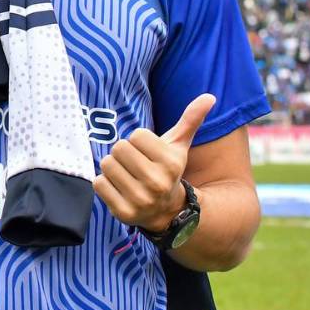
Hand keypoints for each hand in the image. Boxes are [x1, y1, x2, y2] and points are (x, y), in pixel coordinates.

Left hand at [93, 94, 214, 232]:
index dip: (138, 141)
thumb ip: (191, 120)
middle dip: (123, 153)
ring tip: (126, 175)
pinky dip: (104, 183)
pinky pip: (99, 184)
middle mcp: (157, 182)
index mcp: (171, 163)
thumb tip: (209, 96)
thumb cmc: (167, 169)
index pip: (136, 135)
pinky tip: (119, 189)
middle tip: (134, 164)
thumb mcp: (179, 146)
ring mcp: (140, 200)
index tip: (147, 153)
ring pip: (107, 164)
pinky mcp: (123, 212)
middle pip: (119, 148)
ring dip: (112, 167)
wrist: (166, 211)